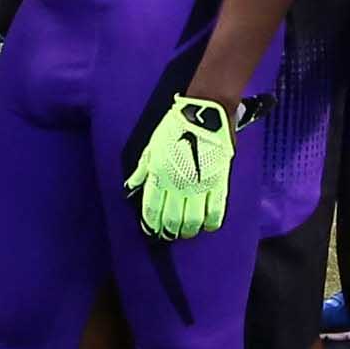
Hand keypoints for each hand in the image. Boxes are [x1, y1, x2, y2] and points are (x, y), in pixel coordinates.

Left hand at [128, 92, 237, 240]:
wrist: (204, 114)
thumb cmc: (175, 127)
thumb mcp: (151, 147)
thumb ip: (142, 170)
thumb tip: (130, 187)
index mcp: (159, 176)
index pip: (152, 211)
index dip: (150, 225)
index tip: (151, 230)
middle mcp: (178, 186)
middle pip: (171, 221)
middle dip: (168, 231)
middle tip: (167, 233)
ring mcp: (200, 187)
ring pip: (192, 221)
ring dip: (187, 231)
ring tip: (185, 231)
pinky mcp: (219, 184)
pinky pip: (216, 211)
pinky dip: (211, 223)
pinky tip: (206, 226)